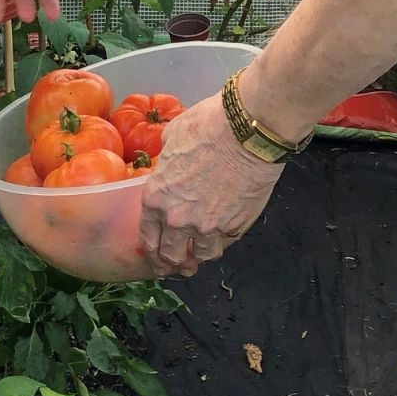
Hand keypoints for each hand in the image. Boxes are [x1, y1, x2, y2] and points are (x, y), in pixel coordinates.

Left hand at [141, 94, 286, 275]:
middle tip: (176, 267)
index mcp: (156, 198)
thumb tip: (169, 163)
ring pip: (201, 255)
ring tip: (200, 255)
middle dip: (172, 263)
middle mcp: (178, 218)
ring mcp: (208, 226)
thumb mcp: (172, 139)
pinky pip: (226, 242)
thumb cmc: (207, 128)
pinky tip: (221, 239)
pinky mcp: (235, 225)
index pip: (148, 237)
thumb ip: (167, 161)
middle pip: (171, 254)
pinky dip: (222, 243)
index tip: (156, 258)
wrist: (248, 133)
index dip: (152, 251)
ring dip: (200, 255)